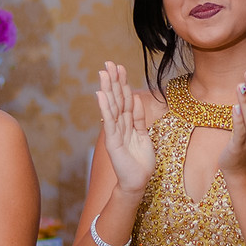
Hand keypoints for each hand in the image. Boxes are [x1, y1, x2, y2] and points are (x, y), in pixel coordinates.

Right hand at [96, 61, 153, 194]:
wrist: (137, 181)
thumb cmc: (140, 160)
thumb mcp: (143, 134)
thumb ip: (139, 117)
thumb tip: (137, 98)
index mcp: (127, 122)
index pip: (125, 99)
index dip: (122, 83)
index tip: (119, 67)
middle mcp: (119, 125)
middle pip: (117, 99)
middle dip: (113, 81)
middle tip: (109, 63)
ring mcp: (115, 132)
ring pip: (112, 107)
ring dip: (108, 89)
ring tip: (103, 73)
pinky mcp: (113, 141)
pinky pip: (109, 122)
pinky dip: (105, 108)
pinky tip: (101, 95)